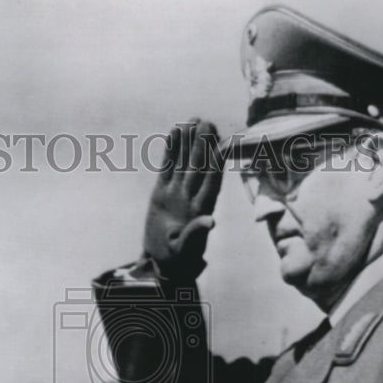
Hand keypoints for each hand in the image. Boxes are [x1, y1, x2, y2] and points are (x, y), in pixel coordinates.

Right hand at [143, 119, 224, 279]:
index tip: (221, 142)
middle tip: (206, 121)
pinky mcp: (161, 192)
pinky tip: (173, 132)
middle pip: (198, 166)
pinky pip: (166, 168)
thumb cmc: (178, 259)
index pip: (211, 181)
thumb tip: (211, 222)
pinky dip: (170, 151)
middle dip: (203, 144)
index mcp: (201, 208)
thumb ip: (196, 234)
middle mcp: (190, 196)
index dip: (216, 161)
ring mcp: (176, 193)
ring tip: (191, 120)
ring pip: (183, 163)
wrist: (162, 262)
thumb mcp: (186, 249)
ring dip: (188, 142)